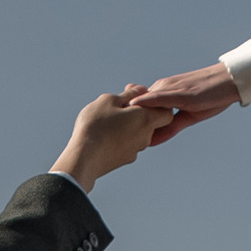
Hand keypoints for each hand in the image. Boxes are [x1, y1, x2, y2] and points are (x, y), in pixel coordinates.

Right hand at [51, 91, 189, 190]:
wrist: (83, 157)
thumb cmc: (96, 125)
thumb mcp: (109, 100)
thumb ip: (128, 94)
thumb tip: (141, 90)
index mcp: (146, 119)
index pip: (167, 112)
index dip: (156, 104)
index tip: (139, 99)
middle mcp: (145, 136)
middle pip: (152, 123)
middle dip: (139, 113)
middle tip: (120, 106)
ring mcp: (135, 150)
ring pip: (138, 134)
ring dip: (129, 125)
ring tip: (108, 120)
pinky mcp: (124, 160)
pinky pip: (127, 145)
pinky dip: (120, 138)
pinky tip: (104, 134)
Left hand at [120, 63, 240, 138]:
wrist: (229, 81)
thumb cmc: (211, 96)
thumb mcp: (188, 115)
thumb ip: (169, 126)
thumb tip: (151, 139)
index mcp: (162, 93)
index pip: (139, 107)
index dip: (127, 119)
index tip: (114, 132)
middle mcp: (161, 88)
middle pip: (136, 104)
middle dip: (122, 118)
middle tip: (108, 132)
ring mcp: (168, 89)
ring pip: (143, 101)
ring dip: (129, 112)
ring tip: (115, 126)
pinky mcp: (177, 92)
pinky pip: (157, 98)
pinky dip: (144, 103)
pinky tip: (132, 108)